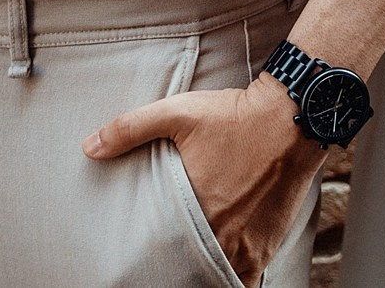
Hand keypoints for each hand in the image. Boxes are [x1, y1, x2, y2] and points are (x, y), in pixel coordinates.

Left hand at [86, 78, 321, 281]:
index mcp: (197, 211)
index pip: (164, 256)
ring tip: (189, 266)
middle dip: (178, 270)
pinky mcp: (270, 244)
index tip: (145, 259)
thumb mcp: (178, 113)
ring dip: (204, 273)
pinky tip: (221, 266)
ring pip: (218, 277)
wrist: (295, 117)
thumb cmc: (236, 116)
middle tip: (165, 264)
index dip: (154, 261)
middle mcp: (224, 236)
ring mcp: (249, 245)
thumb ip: (130, 128)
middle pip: (192, 271)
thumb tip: (89, 146)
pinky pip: (247, 278)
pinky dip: (233, 276)